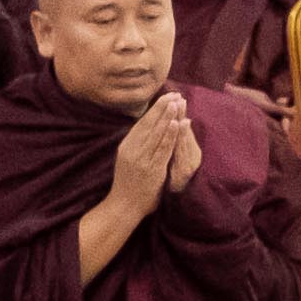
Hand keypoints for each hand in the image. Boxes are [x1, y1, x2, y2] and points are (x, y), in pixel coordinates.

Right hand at [114, 88, 204, 211]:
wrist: (123, 206)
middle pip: (149, 124)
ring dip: (167, 117)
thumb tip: (149, 130)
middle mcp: (133, 150)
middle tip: (174, 94)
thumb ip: (137, 146)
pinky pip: (163, 149)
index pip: (142, 123)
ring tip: (177, 103)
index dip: (155, 109)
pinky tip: (176, 123)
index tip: (166, 97)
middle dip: (162, 108)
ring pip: (156, 134)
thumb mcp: (128, 160)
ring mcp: (142, 159)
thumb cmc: (128, 184)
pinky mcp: (152, 169)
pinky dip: (170, 135)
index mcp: (127, 146)